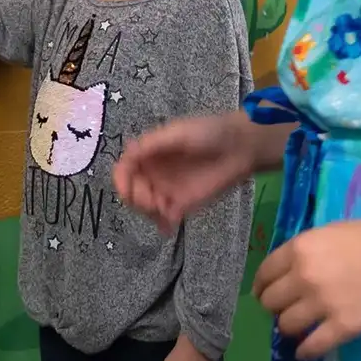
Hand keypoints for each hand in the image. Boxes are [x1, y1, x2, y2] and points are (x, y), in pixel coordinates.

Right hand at [114, 111, 257, 233]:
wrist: (240, 147)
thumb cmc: (208, 132)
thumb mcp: (177, 133)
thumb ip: (152, 144)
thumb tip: (126, 155)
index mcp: (149, 153)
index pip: (124, 169)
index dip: (121, 181)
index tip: (127, 190)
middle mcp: (154, 172)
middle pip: (131, 191)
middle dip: (136, 199)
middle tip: (154, 201)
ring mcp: (168, 190)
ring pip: (145, 207)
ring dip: (148, 212)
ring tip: (167, 210)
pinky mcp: (183, 205)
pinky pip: (165, 219)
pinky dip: (162, 225)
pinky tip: (169, 227)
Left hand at [254, 217, 360, 360]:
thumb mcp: (333, 232)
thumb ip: (307, 252)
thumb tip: (288, 272)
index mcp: (301, 248)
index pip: (265, 274)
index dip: (262, 287)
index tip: (265, 295)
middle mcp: (305, 275)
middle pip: (271, 302)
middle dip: (275, 308)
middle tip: (287, 311)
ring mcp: (324, 303)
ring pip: (286, 326)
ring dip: (290, 330)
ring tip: (300, 330)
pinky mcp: (344, 327)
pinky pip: (312, 347)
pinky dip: (306, 352)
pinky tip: (307, 351)